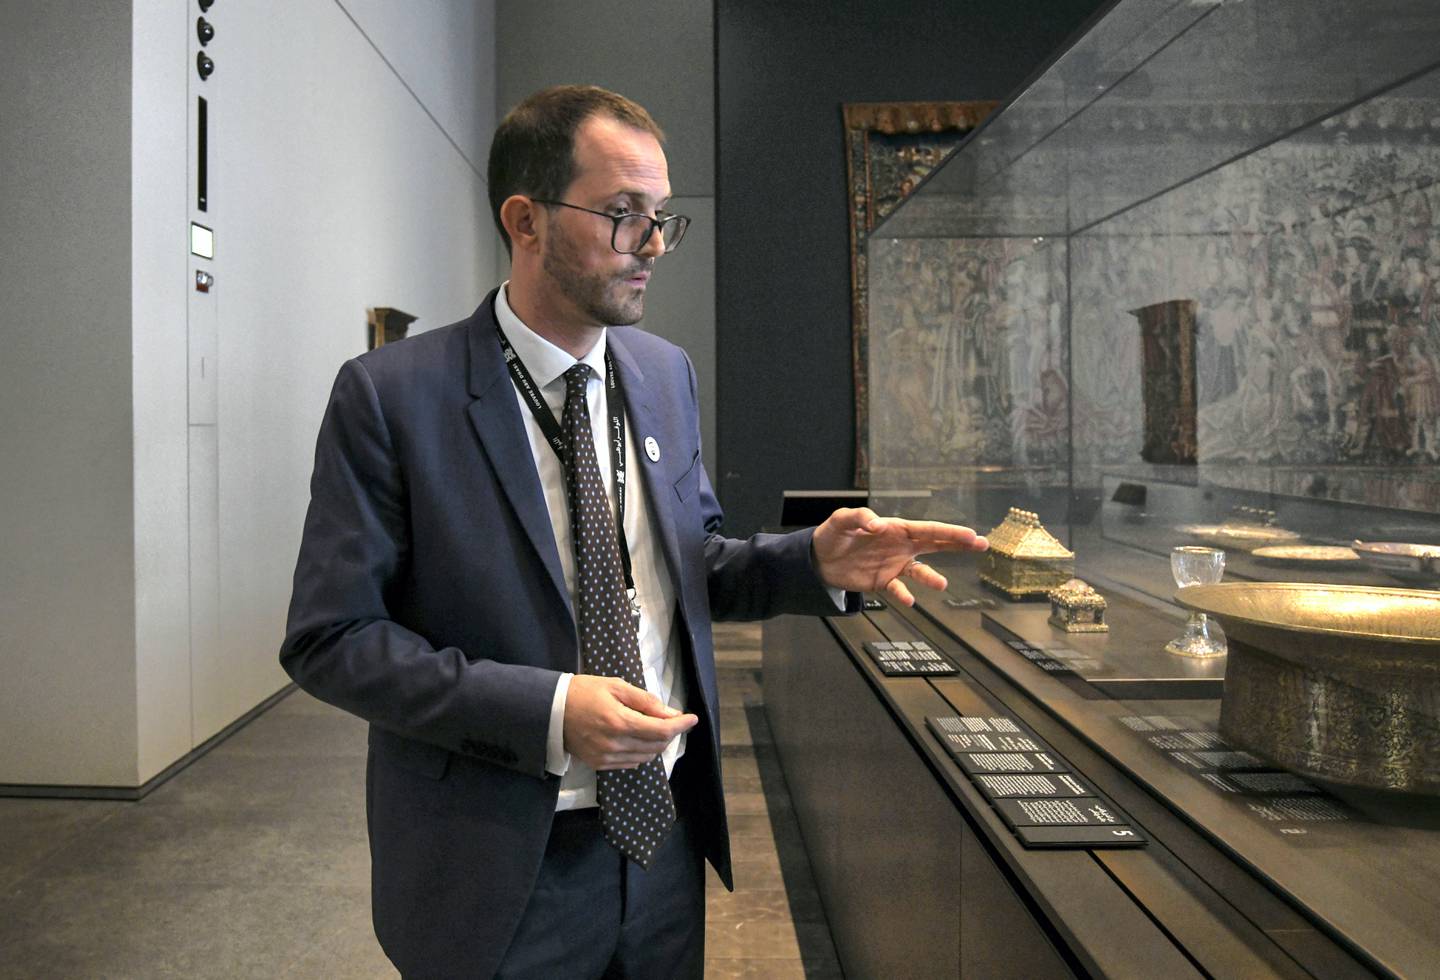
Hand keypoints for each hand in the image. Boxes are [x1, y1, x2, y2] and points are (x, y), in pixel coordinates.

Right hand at [563, 675, 698, 770]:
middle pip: (656, 745)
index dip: (681, 725)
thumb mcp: (616, 687)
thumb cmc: (584, 692)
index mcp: (620, 722)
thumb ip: (645, 701)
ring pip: (646, 757)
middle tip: (672, 719)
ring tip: (654, 728)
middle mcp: (615, 744)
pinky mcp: (599, 765)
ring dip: (656, 744)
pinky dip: (641, 752)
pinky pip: (631, 763)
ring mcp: (606, 757)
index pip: (661, 730)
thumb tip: (671, 713)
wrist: (550, 710)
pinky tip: (638, 739)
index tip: (692, 719)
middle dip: (670, 733)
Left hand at [811, 507, 988, 606]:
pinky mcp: (883, 582)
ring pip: (920, 571)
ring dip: (931, 577)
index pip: (927, 529)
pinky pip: (898, 589)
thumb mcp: (842, 520)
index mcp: (896, 528)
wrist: (819, 559)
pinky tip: (910, 600)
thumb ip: (860, 518)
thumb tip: (878, 525)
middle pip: (935, 545)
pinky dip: (904, 595)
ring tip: (942, 584)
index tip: (971, 535)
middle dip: (959, 544)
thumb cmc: (833, 534)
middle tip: (983, 544)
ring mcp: (894, 565)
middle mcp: (901, 546)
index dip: (949, 532)